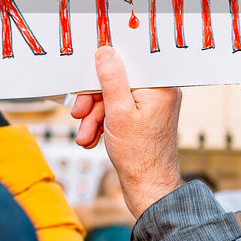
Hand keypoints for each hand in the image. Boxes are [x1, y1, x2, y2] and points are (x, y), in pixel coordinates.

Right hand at [71, 47, 182, 217]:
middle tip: (79, 114)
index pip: (127, 65)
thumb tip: (106, 52)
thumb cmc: (139, 156)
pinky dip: (103, 123)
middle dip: (94, 102)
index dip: (103, 72)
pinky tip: (92, 138)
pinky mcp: (143, 119)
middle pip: (117, 82)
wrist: (148, 189)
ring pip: (113, 99)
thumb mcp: (119, 112)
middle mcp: (159, 93)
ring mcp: (151, 106)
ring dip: (94, 116)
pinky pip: (118, 112)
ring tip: (86, 136)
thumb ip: (112, 79)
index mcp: (160, 87)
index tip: (87, 79)